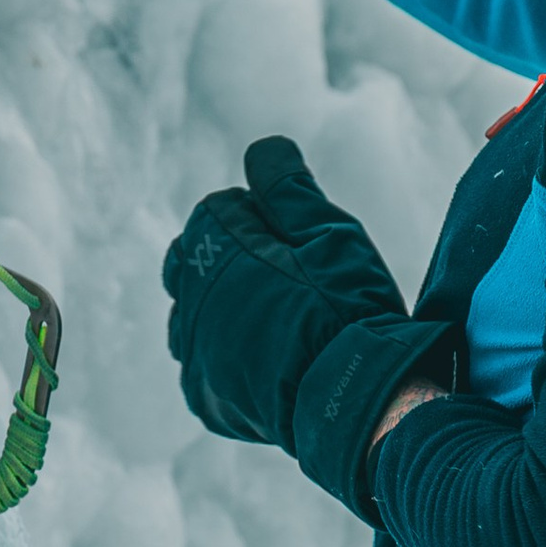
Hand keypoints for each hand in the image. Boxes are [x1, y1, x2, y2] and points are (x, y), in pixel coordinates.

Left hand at [162, 139, 454, 512]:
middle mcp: (189, 297)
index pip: (218, 210)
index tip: (300, 243)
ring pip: (192, 314)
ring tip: (280, 322)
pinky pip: (204, 364)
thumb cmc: (348, 306)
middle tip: (289, 279)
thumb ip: (287, 186)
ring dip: (225, 310)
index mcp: (213, 247)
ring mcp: (194, 350)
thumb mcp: (330, 230)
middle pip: (193, 259)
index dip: (262, 220)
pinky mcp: (205, 396)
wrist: (356, 397)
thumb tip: (261, 149)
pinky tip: (270, 360)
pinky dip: (229, 358)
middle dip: (231, 260)